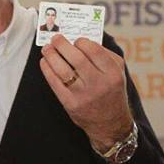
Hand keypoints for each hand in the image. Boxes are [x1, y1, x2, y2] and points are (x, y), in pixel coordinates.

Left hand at [40, 35, 132, 151]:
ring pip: (63, 70)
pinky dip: (47, 70)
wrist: (110, 124)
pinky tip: (45, 62)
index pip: (94, 50)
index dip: (81, 42)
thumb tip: (80, 40)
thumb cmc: (112, 92)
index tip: (75, 40)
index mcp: (113, 74)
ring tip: (47, 48)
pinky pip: (55, 83)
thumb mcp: (118, 72)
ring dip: (51, 56)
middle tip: (56, 38)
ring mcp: (83, 95)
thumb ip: (104, 54)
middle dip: (62, 45)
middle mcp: (99, 84)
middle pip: (76, 58)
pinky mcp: (70, 104)